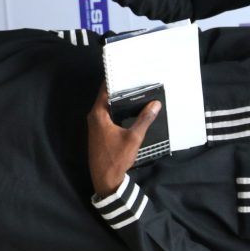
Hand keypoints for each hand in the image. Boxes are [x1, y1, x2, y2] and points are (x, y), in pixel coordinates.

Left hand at [86, 83, 159, 197]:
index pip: (104, 90)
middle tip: (135, 80)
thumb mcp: (133, 138)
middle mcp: (94, 117)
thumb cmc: (116, 158)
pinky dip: (118, 111)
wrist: (105, 179)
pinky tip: (130, 110)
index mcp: (98, 114)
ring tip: (135, 92)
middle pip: (106, 97)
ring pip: (107, 107)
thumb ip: (144, 119)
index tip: (125, 71)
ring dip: (119, 101)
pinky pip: (108, 115)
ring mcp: (95, 125)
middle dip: (120, 89)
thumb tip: (155, 104)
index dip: (114, 80)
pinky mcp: (99, 132)